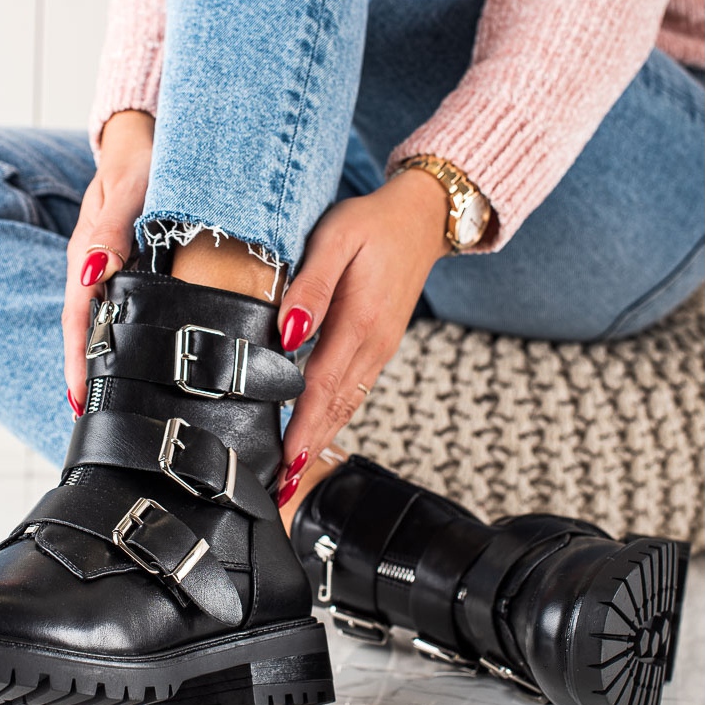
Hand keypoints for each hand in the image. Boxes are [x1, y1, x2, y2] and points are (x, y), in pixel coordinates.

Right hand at [62, 111, 153, 413]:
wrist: (149, 133)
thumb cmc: (142, 157)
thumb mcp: (129, 187)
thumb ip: (111, 229)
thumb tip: (93, 274)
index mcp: (89, 252)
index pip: (79, 317)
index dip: (81, 359)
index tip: (83, 399)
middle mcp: (96, 264)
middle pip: (88, 329)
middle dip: (92, 373)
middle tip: (102, 419)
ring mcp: (111, 266)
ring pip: (106, 321)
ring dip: (110, 359)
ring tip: (120, 403)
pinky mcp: (129, 263)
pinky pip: (125, 306)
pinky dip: (128, 335)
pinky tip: (142, 358)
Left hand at [276, 170, 452, 480]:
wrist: (422, 217)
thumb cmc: (372, 223)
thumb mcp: (335, 239)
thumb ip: (310, 286)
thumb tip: (288, 331)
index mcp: (359, 321)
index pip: (322, 386)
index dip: (303, 428)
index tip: (286, 464)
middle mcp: (374, 343)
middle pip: (336, 406)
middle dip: (310, 448)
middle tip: (282, 487)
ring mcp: (381, 347)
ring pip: (348, 402)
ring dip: (322, 436)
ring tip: (296, 471)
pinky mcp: (381, 343)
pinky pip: (356, 388)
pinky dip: (335, 414)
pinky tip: (319, 428)